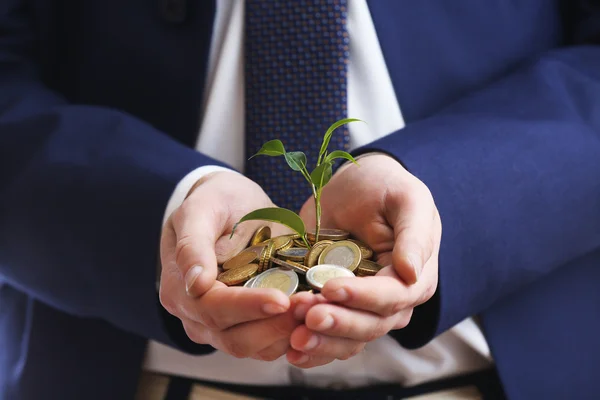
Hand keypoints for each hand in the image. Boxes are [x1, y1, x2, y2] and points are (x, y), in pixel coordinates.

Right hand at [159, 171, 299, 360]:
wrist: (231, 204)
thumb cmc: (215, 201)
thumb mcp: (200, 209)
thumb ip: (193, 244)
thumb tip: (195, 284)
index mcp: (180, 291)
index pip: (214, 309)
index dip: (248, 307)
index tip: (282, 298)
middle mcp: (197, 318)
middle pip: (235, 338)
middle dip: (276, 325)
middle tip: (311, 304)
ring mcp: (222, 327)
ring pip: (257, 348)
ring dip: (290, 333)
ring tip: (320, 308)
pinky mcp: (249, 326)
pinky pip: (271, 343)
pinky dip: (295, 333)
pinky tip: (317, 314)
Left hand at [286, 154, 440, 367]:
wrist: (354, 186)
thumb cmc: (384, 187)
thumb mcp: (407, 199)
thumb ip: (414, 234)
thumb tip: (411, 272)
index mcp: (415, 277)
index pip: (392, 297)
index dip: (361, 297)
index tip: (330, 288)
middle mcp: (393, 300)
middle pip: (369, 325)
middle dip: (337, 322)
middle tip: (303, 313)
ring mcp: (364, 308)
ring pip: (349, 340)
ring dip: (321, 340)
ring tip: (293, 336)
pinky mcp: (339, 309)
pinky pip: (330, 338)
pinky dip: (313, 350)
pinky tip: (292, 352)